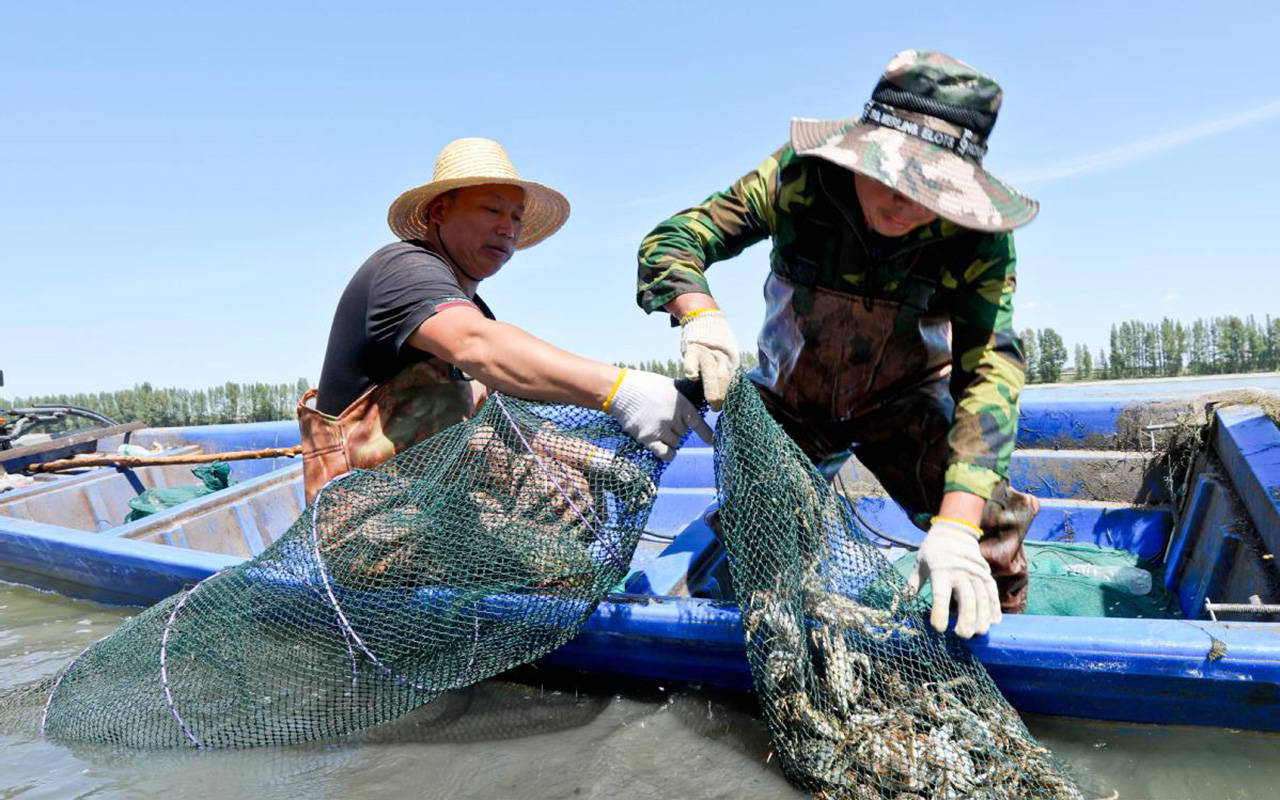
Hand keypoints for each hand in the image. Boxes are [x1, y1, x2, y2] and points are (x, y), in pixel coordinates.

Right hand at [605, 369, 713, 460]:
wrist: (620, 390)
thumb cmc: (643, 385)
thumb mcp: (668, 386)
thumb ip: (680, 398)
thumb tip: (691, 405)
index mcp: (681, 403)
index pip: (698, 422)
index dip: (705, 433)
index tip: (711, 440)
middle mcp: (673, 417)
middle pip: (684, 432)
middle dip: (678, 427)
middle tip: (665, 418)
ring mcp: (660, 429)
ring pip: (675, 442)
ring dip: (670, 437)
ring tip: (658, 426)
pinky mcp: (648, 438)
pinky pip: (665, 453)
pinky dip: (668, 453)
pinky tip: (666, 448)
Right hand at [680, 310, 738, 409]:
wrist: (705, 317)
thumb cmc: (716, 343)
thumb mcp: (726, 355)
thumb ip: (726, 370)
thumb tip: (726, 392)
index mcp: (731, 358)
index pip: (731, 379)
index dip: (727, 394)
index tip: (724, 406)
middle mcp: (721, 355)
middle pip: (723, 376)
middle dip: (721, 394)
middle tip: (717, 407)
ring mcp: (706, 351)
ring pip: (710, 370)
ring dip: (711, 387)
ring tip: (711, 401)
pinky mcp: (692, 347)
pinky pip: (691, 359)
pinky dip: (692, 368)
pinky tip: (692, 377)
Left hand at [907, 517, 1000, 637]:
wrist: (954, 531)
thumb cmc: (933, 551)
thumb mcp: (919, 564)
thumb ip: (913, 584)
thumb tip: (904, 601)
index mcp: (940, 571)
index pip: (940, 594)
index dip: (940, 612)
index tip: (939, 628)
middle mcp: (960, 572)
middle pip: (967, 599)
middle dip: (966, 619)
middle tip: (962, 635)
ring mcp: (975, 573)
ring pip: (982, 597)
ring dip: (982, 617)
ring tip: (979, 632)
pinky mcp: (986, 574)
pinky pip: (992, 592)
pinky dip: (994, 607)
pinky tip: (994, 621)